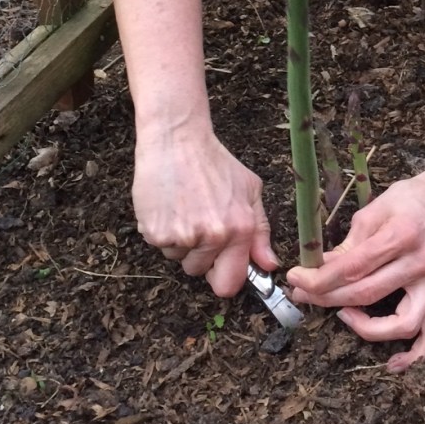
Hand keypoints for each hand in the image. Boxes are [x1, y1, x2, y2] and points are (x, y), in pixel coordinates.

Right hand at [133, 126, 278, 296]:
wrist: (177, 140)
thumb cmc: (214, 162)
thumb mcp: (249, 189)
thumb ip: (260, 230)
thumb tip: (268, 265)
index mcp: (240, 228)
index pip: (229, 284)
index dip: (223, 278)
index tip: (219, 267)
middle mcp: (213, 236)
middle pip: (199, 272)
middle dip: (199, 255)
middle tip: (198, 223)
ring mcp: (183, 236)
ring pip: (178, 258)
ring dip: (180, 242)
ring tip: (183, 209)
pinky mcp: (156, 232)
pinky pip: (160, 246)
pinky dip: (162, 231)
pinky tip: (169, 206)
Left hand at [285, 164, 424, 371]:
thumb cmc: (408, 201)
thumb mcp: (374, 210)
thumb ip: (349, 242)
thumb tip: (320, 268)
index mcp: (402, 234)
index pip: (355, 266)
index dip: (320, 278)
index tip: (296, 279)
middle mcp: (420, 263)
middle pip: (369, 294)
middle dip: (328, 298)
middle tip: (304, 295)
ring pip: (403, 323)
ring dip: (366, 327)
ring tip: (342, 315)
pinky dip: (413, 354)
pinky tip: (392, 363)